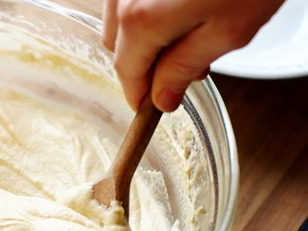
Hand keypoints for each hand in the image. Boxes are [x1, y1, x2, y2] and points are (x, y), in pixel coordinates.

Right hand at [102, 0, 283, 111]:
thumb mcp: (227, 32)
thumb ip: (185, 69)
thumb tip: (163, 97)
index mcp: (141, 21)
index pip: (127, 73)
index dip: (140, 94)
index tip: (153, 105)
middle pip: (118, 45)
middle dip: (145, 63)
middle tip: (186, 66)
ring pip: (120, 18)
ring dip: (144, 35)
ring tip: (189, 31)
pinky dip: (145, 10)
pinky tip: (180, 7)